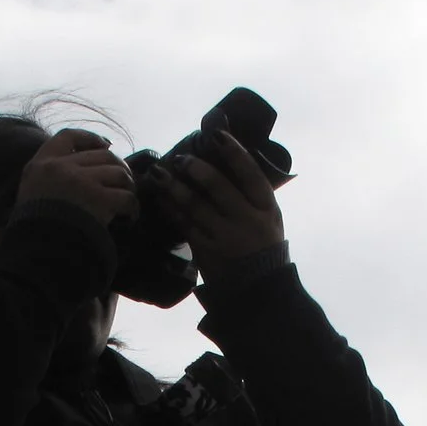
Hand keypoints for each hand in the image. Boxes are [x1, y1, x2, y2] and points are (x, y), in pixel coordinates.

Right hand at [16, 128, 138, 227]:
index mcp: (42, 164)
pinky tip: (130, 216)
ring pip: (119, 172)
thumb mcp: (31, 193)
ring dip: (128, 185)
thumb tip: (82, 169)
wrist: (38, 251)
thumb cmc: (34, 228)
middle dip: (118, 166)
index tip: (105, 145)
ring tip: (127, 200)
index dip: (90, 138)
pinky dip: (132, 207)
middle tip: (124, 182)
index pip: (68, 136)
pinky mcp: (99, 200)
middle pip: (102, 155)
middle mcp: (62, 167)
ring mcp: (81, 181)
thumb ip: (49, 177)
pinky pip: (126, 197)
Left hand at [145, 129, 286, 269]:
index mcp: (267, 208)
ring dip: (174, 186)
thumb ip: (251, 192)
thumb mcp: (268, 217)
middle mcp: (247, 220)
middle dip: (196, 168)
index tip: (217, 135)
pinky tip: (161, 197)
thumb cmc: (262, 246)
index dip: (234, 152)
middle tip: (181, 159)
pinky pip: (185, 224)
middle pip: (218, 187)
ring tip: (158, 174)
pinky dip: (171, 208)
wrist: (259, 290)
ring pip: (195, 205)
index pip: (250, 174)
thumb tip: (228, 155)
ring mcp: (226, 237)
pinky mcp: (207, 252)